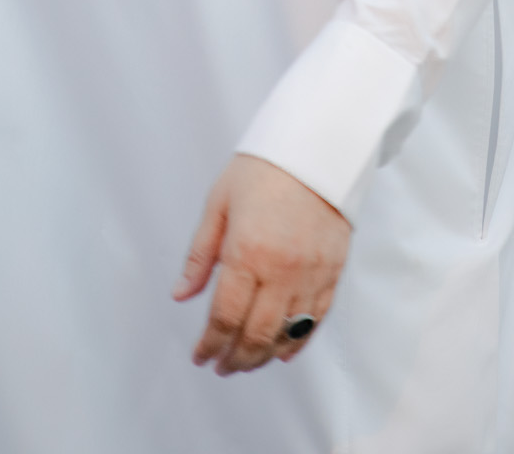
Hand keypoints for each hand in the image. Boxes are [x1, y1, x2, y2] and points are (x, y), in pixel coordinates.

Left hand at [173, 153, 350, 374]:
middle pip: (256, 335)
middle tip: (222, 365)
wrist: (316, 146)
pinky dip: (298, 341)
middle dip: (235, 358)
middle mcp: (280, 271)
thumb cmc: (263, 167)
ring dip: (263, 356)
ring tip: (247, 361)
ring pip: (286, 335)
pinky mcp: (332, 272)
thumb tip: (181, 295)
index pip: (224, 317)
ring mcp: (310, 274)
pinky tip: (283, 350)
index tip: (200, 356)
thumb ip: (200, 255)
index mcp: (247, 252)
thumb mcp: (219, 203)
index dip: (209, 345)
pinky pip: (316, 320)